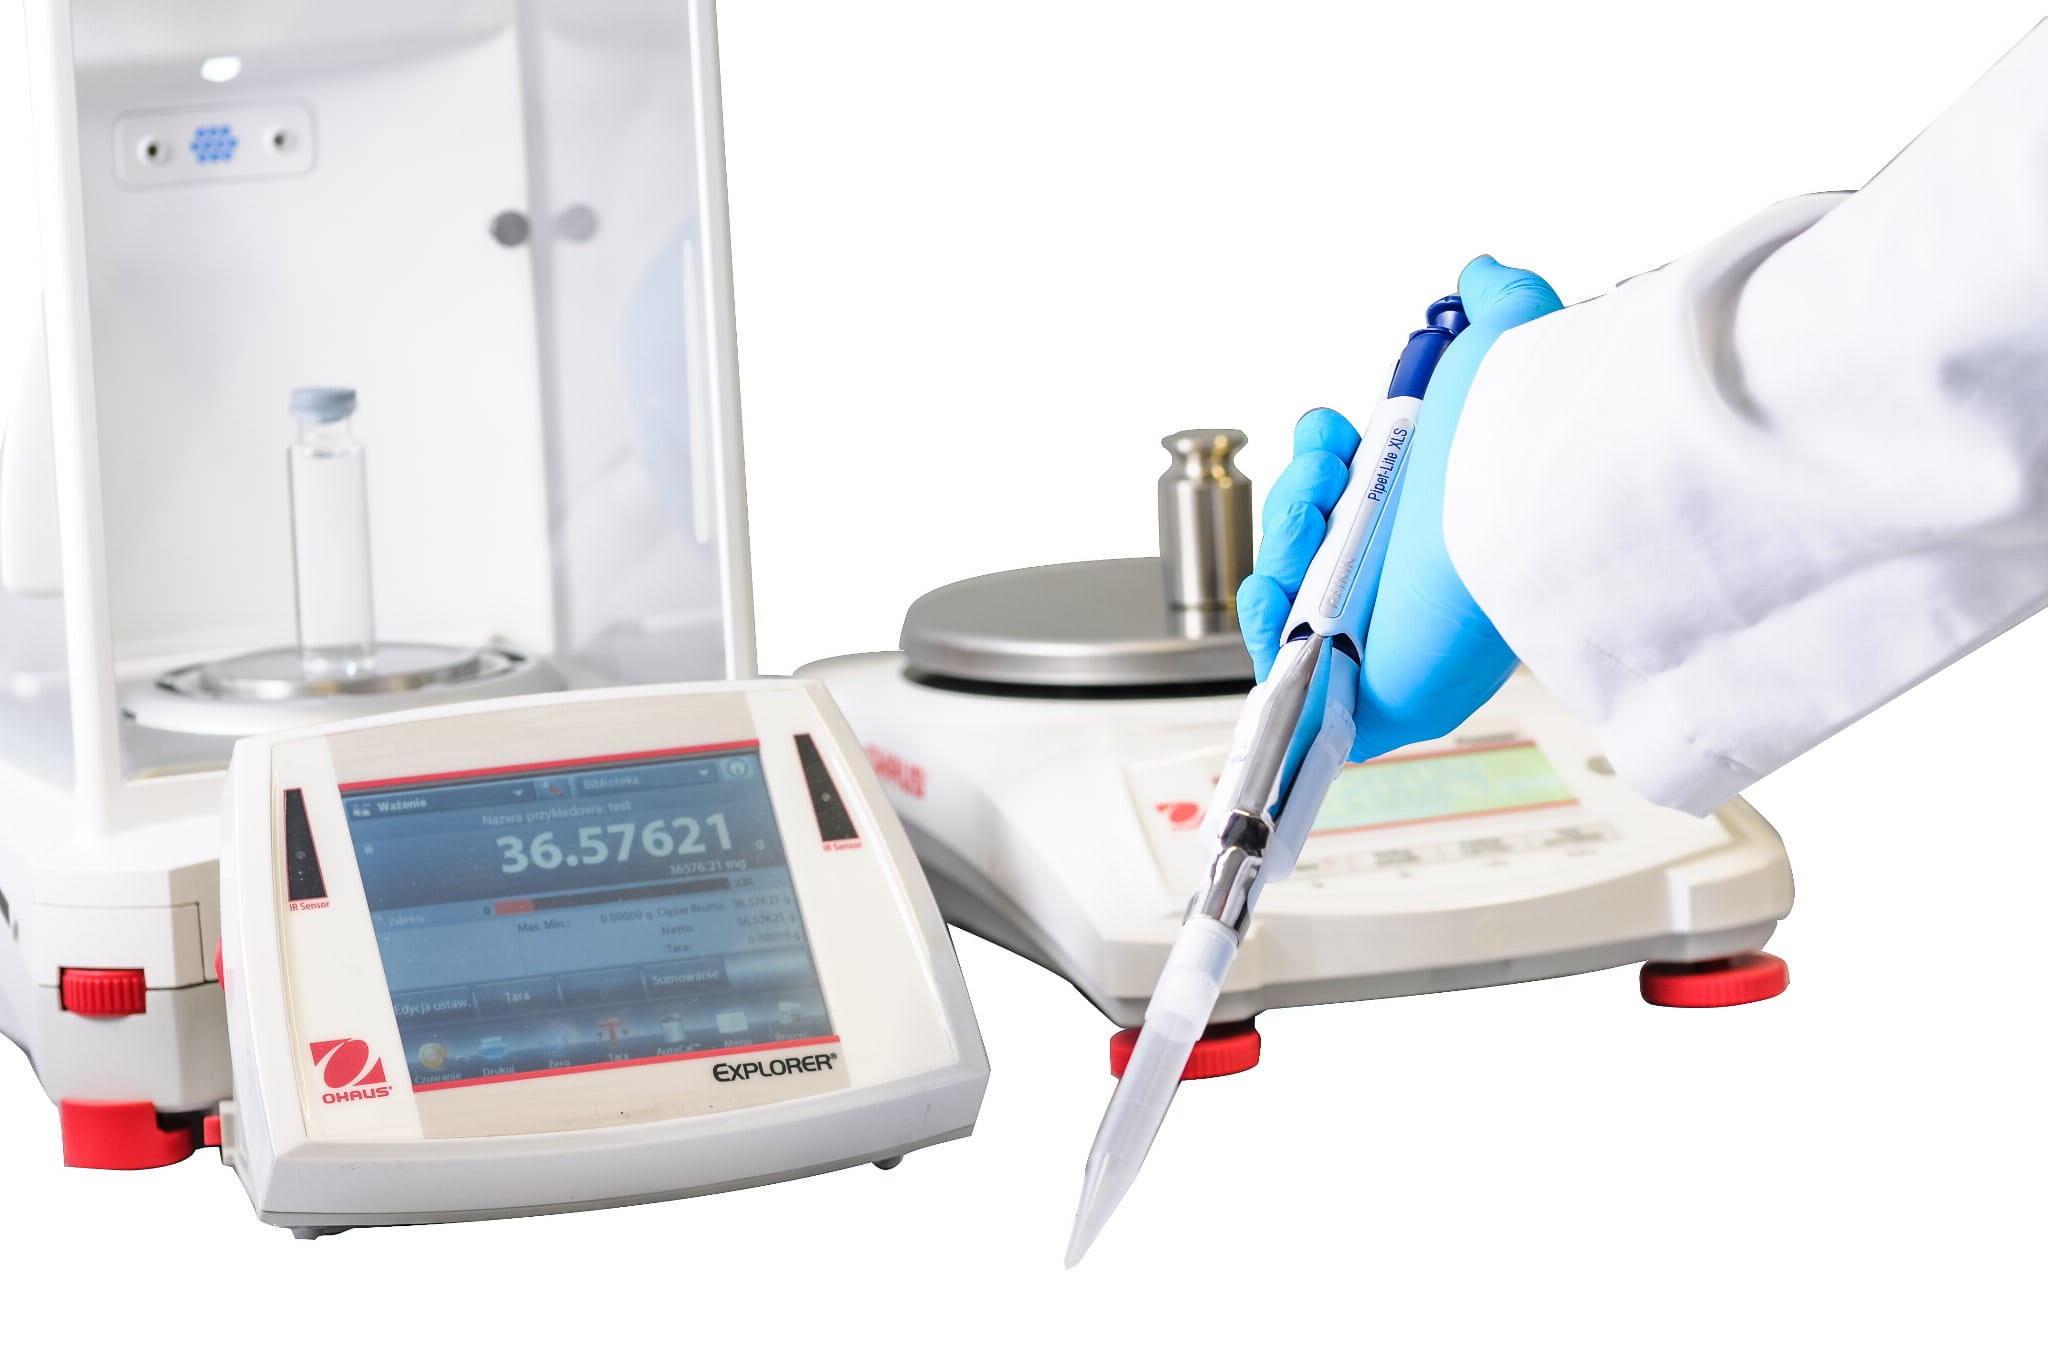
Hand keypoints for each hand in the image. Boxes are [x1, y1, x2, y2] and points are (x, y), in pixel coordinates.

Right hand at [1237, 256, 1563, 759]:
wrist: (1528, 519)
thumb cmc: (1526, 451)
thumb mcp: (1510, 349)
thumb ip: (1499, 301)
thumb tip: (1481, 270)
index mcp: (1435, 532)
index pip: (1354, 512)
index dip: (1324, 468)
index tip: (1337, 430)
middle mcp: (1410, 593)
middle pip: (1312, 550)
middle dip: (1300, 490)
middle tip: (1329, 460)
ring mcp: (1382, 648)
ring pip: (1290, 595)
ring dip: (1284, 535)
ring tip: (1319, 503)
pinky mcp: (1359, 698)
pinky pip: (1282, 671)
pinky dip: (1265, 622)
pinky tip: (1284, 585)